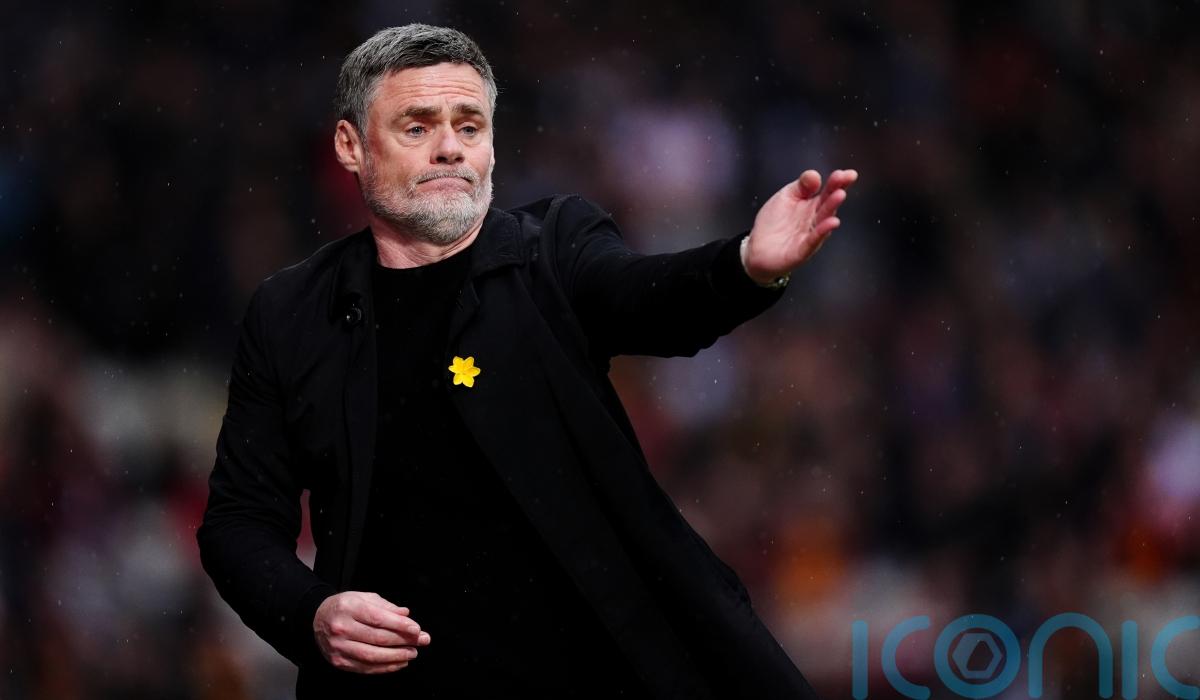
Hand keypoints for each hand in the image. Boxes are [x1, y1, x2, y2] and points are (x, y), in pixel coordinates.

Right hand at [313, 591, 430, 673]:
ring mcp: (339, 647)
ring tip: (413, 653)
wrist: (317, 618)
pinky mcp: (339, 661)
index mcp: (349, 608)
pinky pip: (365, 667)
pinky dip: (385, 667)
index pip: (378, 618)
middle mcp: (342, 628)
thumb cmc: (345, 606)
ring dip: (397, 656)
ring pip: (373, 656)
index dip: (400, 625)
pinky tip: (399, 663)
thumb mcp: (364, 598)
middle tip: (422, 641)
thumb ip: (386, 606)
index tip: (417, 629)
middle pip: (378, 638)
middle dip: (404, 641)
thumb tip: (406, 614)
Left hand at [741, 169, 858, 283]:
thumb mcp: (786, 196)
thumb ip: (801, 186)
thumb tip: (815, 174)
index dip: (838, 182)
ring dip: (832, 208)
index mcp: (813, 205)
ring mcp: (810, 235)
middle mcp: (815, 220)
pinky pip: (813, 241)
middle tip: (844, 180)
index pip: (828, 191)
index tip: (849, 174)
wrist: (758, 249)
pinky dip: (821, 232)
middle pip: (827, 204)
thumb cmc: (774, 222)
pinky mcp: (801, 251)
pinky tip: (831, 223)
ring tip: (839, 195)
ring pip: (823, 221)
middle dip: (836, 192)